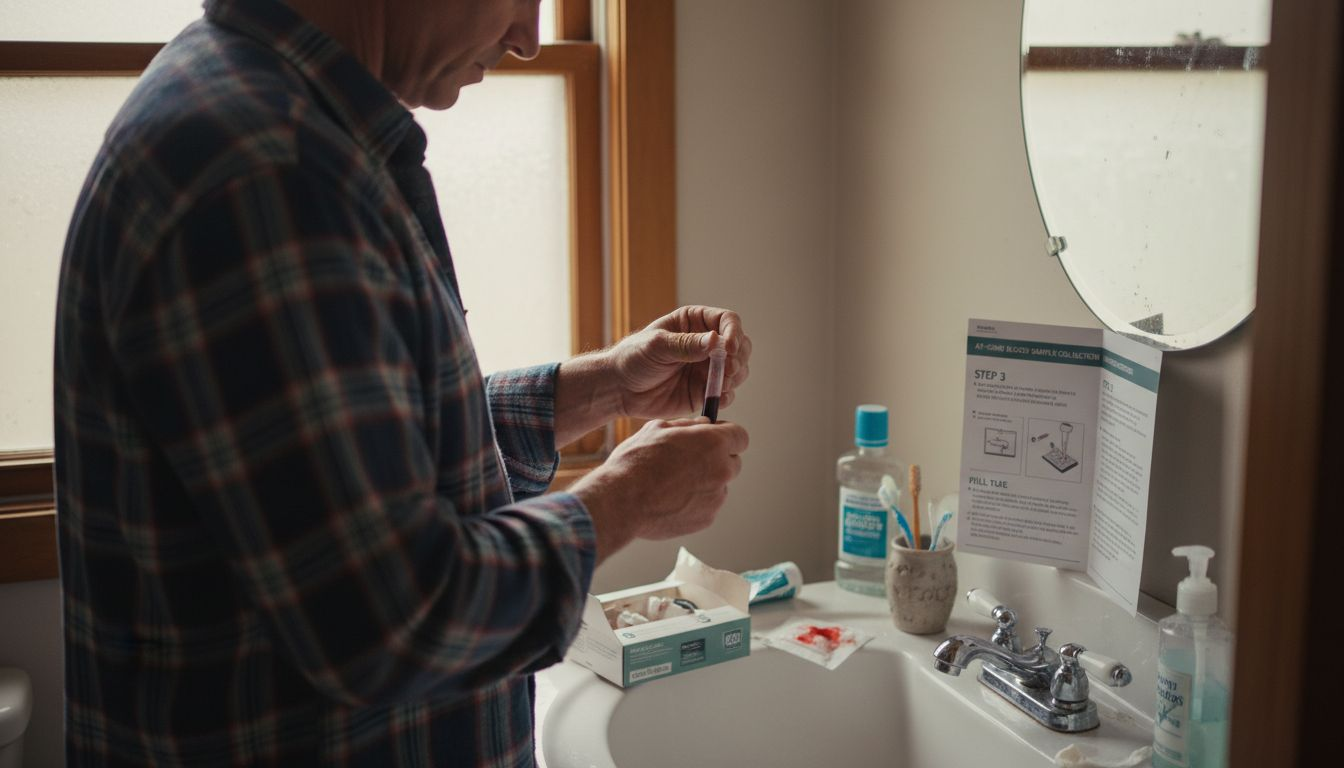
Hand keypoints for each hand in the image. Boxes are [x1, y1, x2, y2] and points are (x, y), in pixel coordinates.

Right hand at [568, 417, 748, 561]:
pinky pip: (707, 505)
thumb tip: (703, 425)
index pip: (740, 436)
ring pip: (719, 485)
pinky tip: (670, 499)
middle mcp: (721, 470)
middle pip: (733, 462)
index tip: (713, 437)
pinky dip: (695, 502)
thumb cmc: (636, 461)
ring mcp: (716, 497)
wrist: (622, 501)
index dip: (727, 435)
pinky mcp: (706, 519)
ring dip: (705, 482)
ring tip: (673, 483)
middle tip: (690, 460)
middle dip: (717, 459)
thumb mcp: (658, 428)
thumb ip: (687, 425)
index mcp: (713, 443)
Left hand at [608, 306, 751, 419]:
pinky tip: (716, 397)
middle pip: (741, 345)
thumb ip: (686, 344)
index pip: (728, 321)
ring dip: (735, 377)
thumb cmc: (633, 358)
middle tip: (728, 369)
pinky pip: (727, 393)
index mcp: (695, 322)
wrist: (619, 389)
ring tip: (720, 383)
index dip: (734, 333)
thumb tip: (715, 340)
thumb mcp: (657, 346)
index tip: (729, 348)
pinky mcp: (704, 391)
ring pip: (739, 370)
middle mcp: (706, 344)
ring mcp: (707, 368)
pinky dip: (727, 395)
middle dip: (739, 357)